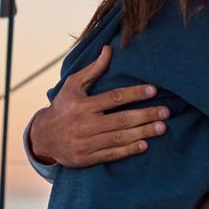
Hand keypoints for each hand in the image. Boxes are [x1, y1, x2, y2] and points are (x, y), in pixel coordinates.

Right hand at [29, 45, 169, 166]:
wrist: (42, 137)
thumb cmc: (63, 106)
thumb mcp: (73, 86)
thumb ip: (93, 70)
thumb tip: (109, 50)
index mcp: (82, 105)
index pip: (113, 98)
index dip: (135, 94)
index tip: (153, 90)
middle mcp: (84, 124)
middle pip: (120, 119)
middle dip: (145, 115)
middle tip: (166, 112)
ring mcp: (85, 143)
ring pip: (118, 138)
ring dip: (142, 133)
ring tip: (162, 127)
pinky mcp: (85, 158)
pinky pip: (110, 154)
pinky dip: (128, 150)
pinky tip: (144, 145)